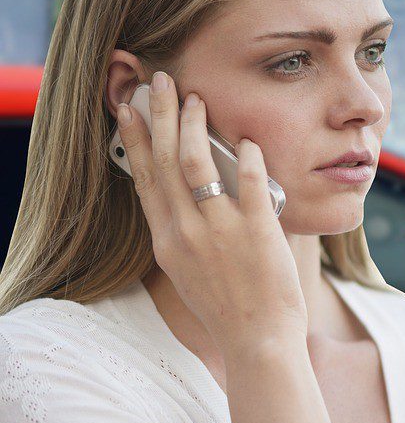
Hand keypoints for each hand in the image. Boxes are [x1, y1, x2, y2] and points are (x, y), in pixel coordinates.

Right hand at [114, 70, 307, 356]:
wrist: (258, 341)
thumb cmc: (230, 308)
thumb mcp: (190, 270)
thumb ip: (185, 232)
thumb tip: (188, 195)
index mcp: (166, 240)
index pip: (144, 178)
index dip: (135, 138)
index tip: (128, 107)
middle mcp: (185, 231)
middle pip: (163, 159)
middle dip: (159, 114)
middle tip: (161, 80)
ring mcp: (220, 230)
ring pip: (196, 162)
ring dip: (193, 124)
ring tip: (197, 98)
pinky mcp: (257, 231)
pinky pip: (251, 181)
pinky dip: (248, 155)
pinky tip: (249, 138)